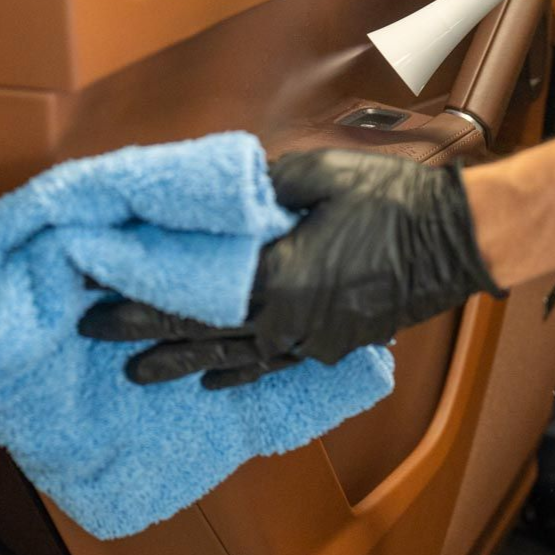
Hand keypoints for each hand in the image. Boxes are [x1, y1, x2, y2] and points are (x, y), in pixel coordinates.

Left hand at [78, 150, 498, 388]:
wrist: (457, 240)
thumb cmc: (395, 202)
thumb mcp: (322, 173)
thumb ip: (266, 183)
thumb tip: (232, 192)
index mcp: (277, 278)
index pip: (191, 297)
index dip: (140, 301)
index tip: (97, 303)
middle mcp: (287, 320)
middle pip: (203, 335)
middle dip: (147, 338)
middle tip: (97, 339)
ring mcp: (312, 338)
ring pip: (235, 358)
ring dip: (186, 364)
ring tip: (143, 373)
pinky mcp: (333, 343)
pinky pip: (275, 364)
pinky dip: (241, 373)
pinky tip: (218, 381)